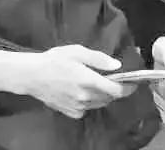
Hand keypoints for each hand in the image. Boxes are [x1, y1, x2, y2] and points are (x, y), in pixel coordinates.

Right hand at [17, 45, 136, 118]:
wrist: (31, 75)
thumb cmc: (54, 60)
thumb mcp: (76, 52)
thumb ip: (98, 59)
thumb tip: (117, 66)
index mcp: (88, 80)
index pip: (116, 90)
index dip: (127, 88)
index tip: (133, 83)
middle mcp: (85, 97)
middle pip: (109, 98)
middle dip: (113, 89)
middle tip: (109, 78)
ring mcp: (78, 107)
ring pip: (99, 104)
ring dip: (102, 95)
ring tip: (93, 83)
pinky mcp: (71, 112)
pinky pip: (87, 109)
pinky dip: (89, 101)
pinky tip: (80, 91)